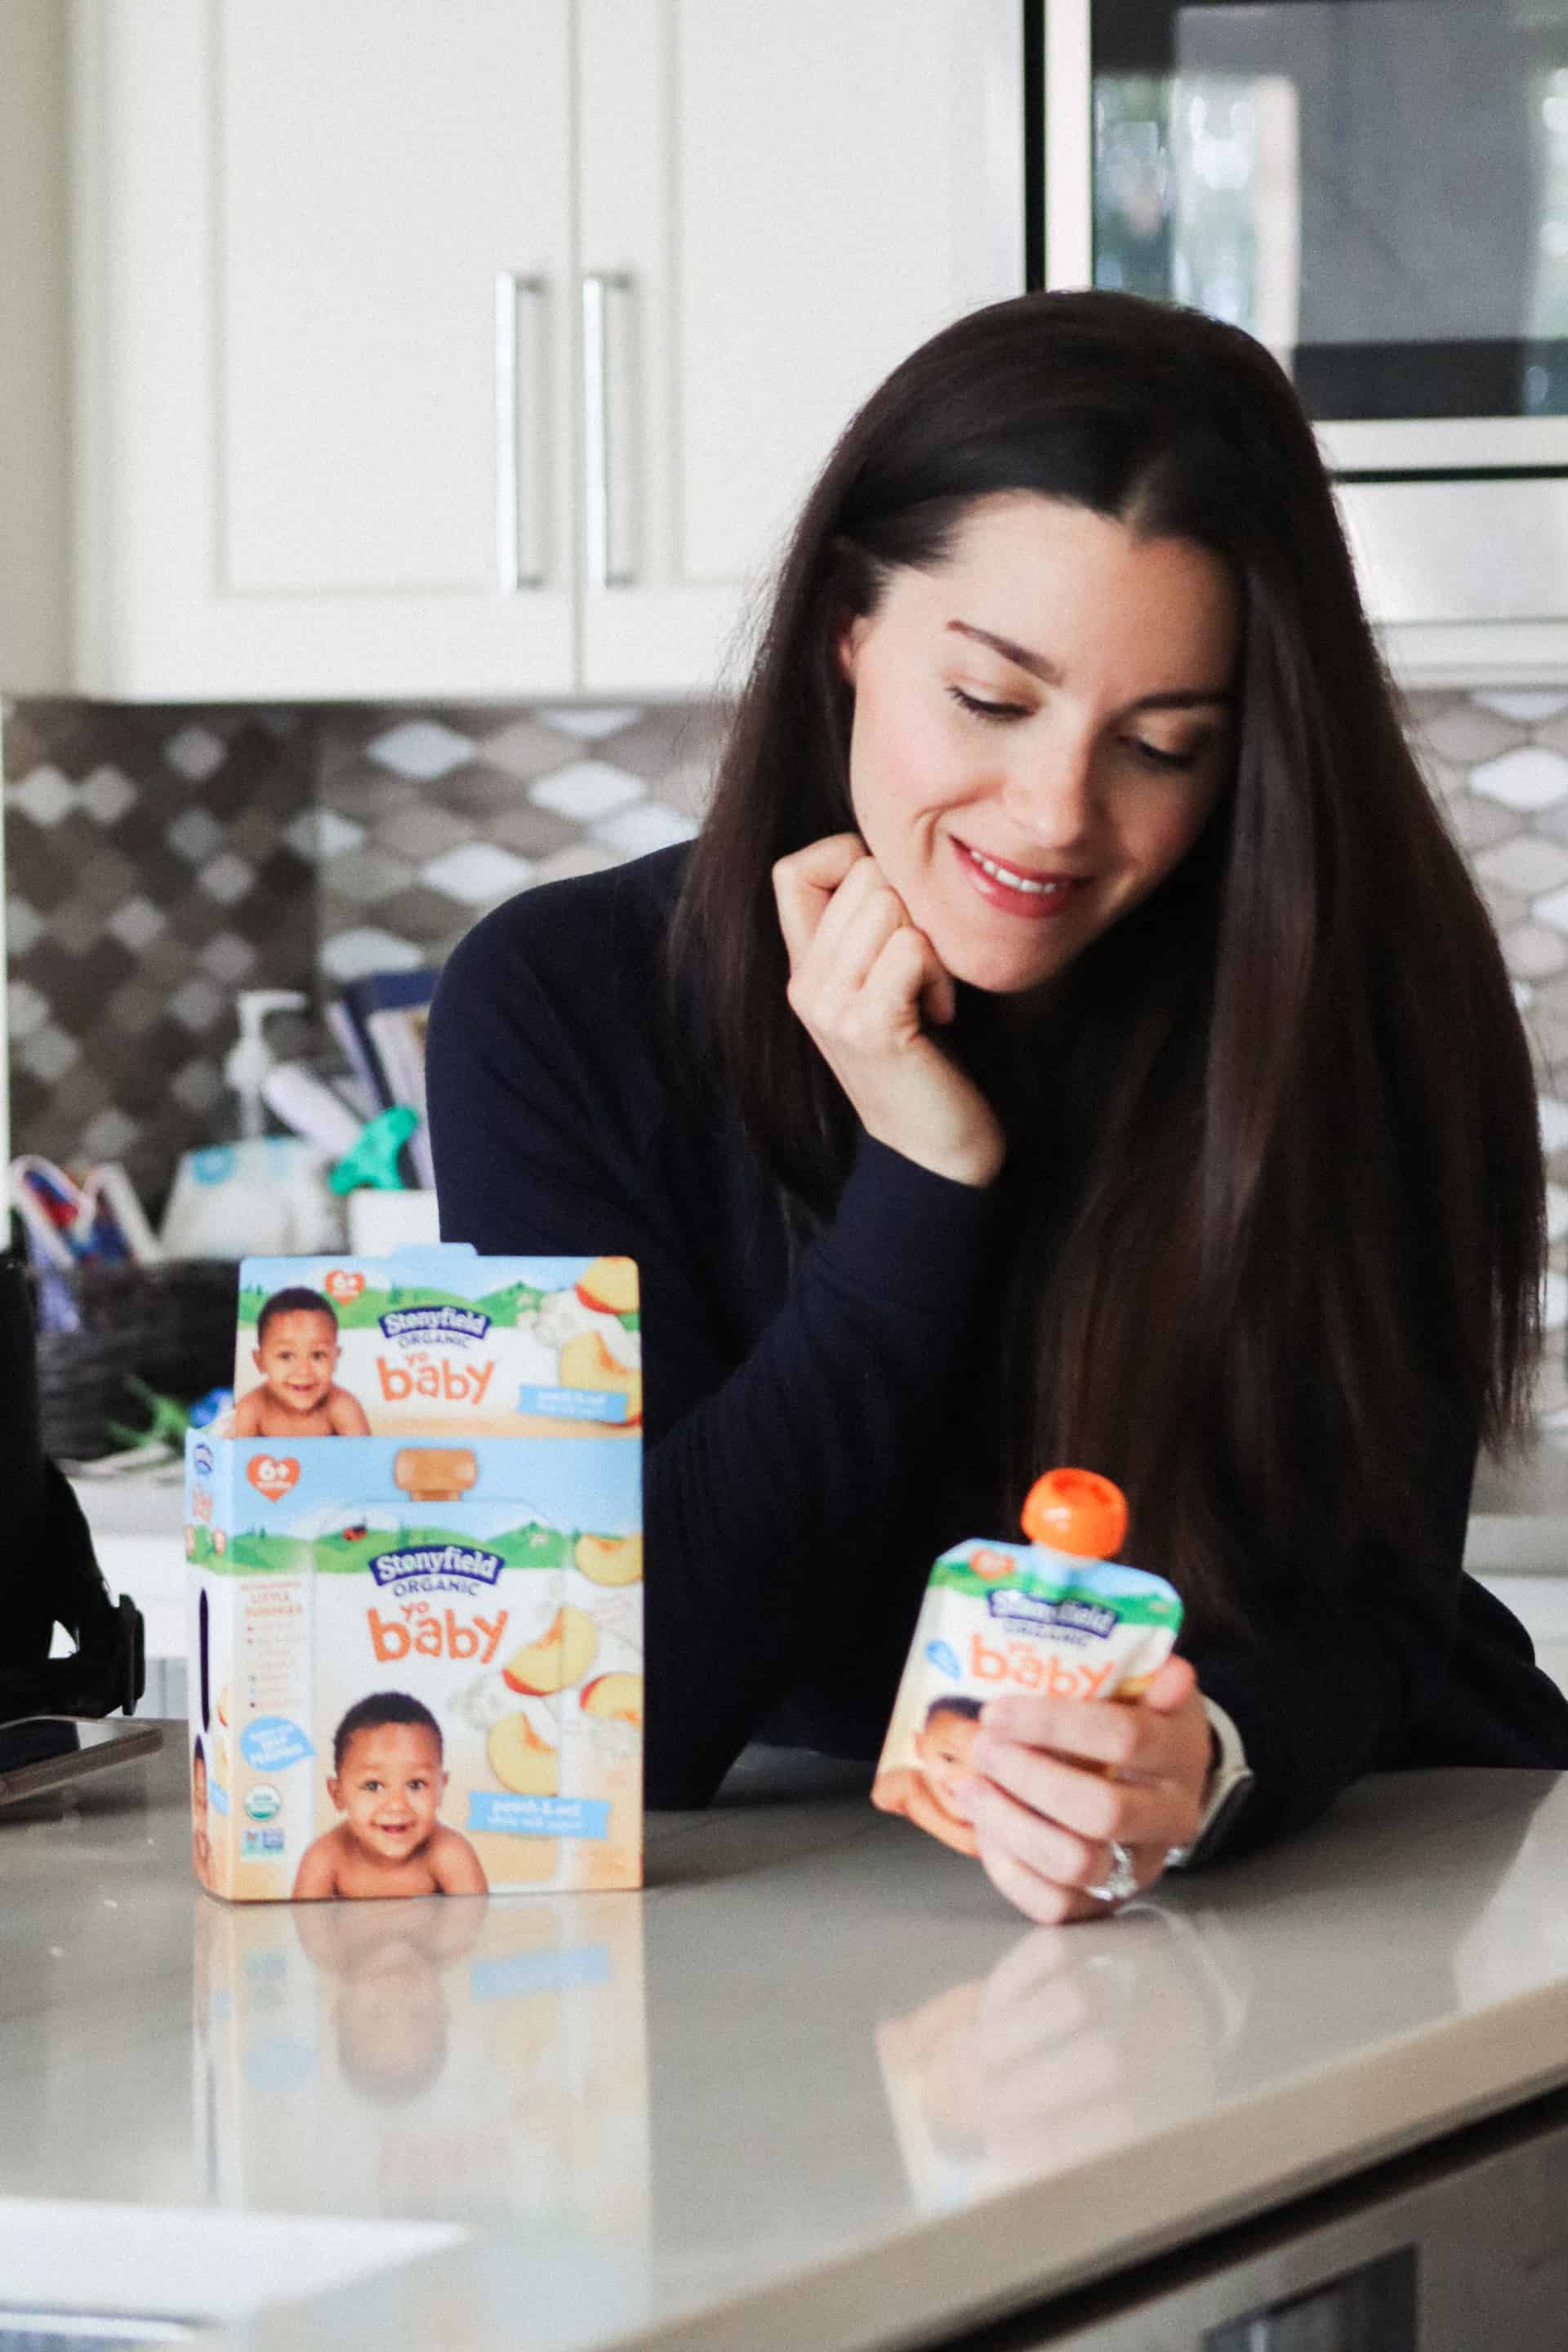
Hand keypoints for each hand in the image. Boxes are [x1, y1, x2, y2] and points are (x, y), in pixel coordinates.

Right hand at [772, 834, 1004, 1186]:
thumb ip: (864, 932)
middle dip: (912, 907)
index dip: (848, 861)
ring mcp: (831, 1006)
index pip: (791, 869)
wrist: (929, 1151)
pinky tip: (937, 1015)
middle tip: (920, 968)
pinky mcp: (870, 1026)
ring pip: (890, 904)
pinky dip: (940, 976)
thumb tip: (888, 858)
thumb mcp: (876, 988)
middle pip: (862, 873)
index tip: (890, 910)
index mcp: (801, 969)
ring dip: (931, 943)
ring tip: (928, 993)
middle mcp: (804, 984)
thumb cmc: (921, 1059)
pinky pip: (913, 947)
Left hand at [960, 1658, 1210, 1924]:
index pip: (1124, 1738)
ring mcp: (1140, 1866)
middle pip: (1101, 1811)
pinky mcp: (1105, 1902)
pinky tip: (987, 1828)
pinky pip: (1054, 1905)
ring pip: (1075, 1864)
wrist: (1154, 1781)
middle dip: (1028, 1777)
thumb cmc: (1137, 1721)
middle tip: (982, 1748)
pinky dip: (1009, 1868)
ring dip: (1011, 1824)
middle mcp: (1170, 1818)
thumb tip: (1173, 1674)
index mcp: (1182, 1754)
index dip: (1054, 1724)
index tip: (997, 1711)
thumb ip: (1154, 1678)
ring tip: (971, 1787)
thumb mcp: (1149, 1690)